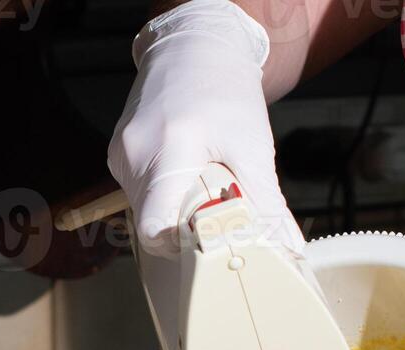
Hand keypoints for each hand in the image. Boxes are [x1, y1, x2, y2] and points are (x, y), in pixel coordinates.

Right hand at [108, 0, 302, 255]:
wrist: (194, 46)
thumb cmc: (225, 90)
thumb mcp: (253, 145)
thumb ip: (266, 202)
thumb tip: (286, 248)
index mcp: (169, 149)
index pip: (156, 229)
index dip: (181, 247)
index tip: (210, 241)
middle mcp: (134, 154)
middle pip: (153, 224)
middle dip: (186, 228)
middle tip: (218, 214)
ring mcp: (121, 155)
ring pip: (147, 210)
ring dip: (176, 211)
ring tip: (204, 185)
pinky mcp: (119, 155)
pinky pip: (141, 193)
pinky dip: (166, 194)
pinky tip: (187, 171)